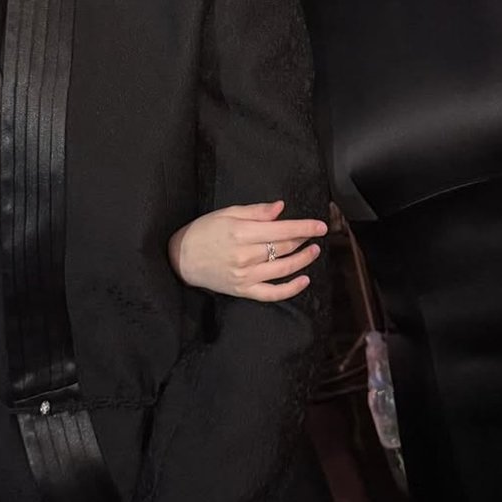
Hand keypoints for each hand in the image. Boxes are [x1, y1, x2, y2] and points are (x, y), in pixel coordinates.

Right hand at [168, 200, 326, 299]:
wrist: (181, 258)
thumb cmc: (204, 231)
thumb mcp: (227, 213)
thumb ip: (256, 211)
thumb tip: (280, 208)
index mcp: (242, 232)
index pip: (282, 229)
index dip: (305, 227)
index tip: (320, 225)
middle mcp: (245, 255)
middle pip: (284, 247)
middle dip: (304, 240)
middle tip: (315, 234)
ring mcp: (245, 276)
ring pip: (283, 269)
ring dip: (303, 260)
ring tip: (314, 252)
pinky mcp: (243, 290)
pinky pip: (271, 293)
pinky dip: (290, 289)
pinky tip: (303, 280)